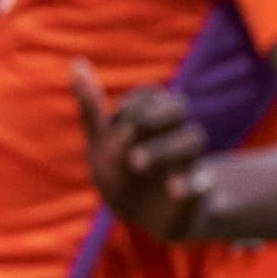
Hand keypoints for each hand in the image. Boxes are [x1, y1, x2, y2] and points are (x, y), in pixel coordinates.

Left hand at [71, 59, 212, 240]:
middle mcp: (174, 135)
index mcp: (153, 120)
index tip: (114, 122)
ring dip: (164, 149)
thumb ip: (91, 106)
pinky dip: (189, 185)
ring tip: (136, 162)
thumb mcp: (102, 141)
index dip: (131, 104)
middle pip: (176, 107)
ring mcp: (187, 161)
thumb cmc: (122, 171)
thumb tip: (76, 62)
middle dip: (150, 118)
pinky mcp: (194, 192)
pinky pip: (200, 184)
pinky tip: (174, 189)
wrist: (149, 216)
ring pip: (192, 138)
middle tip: (123, 140)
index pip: (150, 94)